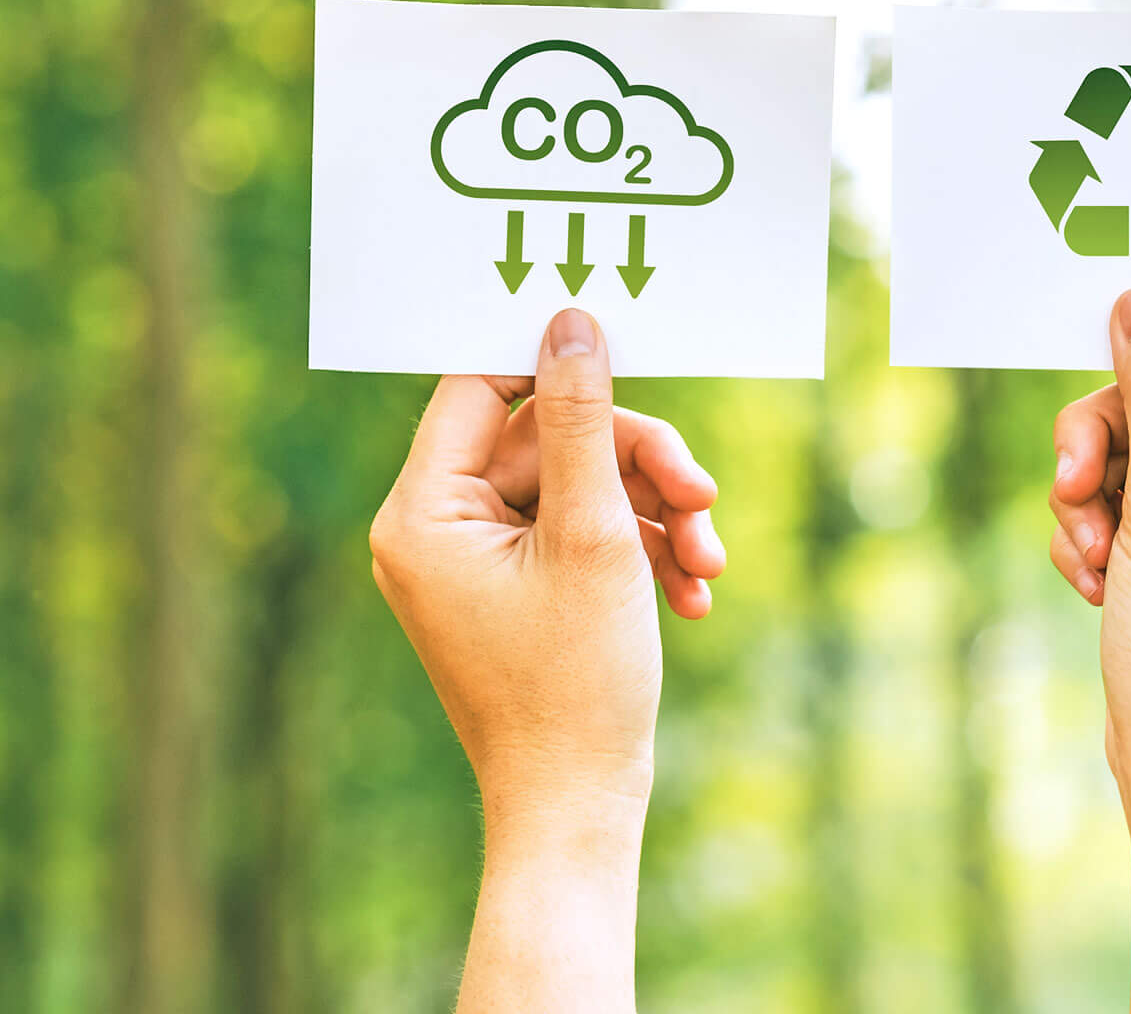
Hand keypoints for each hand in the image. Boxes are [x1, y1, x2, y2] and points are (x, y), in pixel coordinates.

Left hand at [370, 308, 722, 1013]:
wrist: (580, 809)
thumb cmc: (575, 683)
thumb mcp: (593, 534)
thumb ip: (586, 421)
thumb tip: (571, 322)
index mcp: (422, 513)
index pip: (479, 388)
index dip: (553, 366)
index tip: (626, 354)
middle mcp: (436, 531)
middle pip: (549, 440)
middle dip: (638, 467)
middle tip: (704, 498)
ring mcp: (477, 564)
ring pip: (580, 486)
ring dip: (653, 514)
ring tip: (708, 562)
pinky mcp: (518, 591)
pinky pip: (580, 534)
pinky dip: (638, 552)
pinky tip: (694, 592)